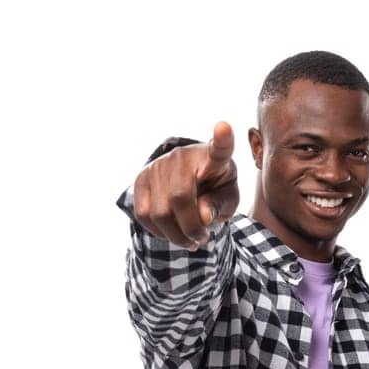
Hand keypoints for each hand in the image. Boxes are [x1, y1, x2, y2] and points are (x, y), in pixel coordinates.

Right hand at [130, 121, 241, 250]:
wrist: (190, 183)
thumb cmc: (215, 190)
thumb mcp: (228, 200)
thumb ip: (218, 206)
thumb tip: (202, 217)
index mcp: (213, 158)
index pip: (218, 149)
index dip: (221, 139)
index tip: (224, 127)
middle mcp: (182, 156)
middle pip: (180, 198)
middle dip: (191, 228)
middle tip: (202, 239)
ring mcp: (159, 165)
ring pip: (159, 212)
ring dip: (176, 236)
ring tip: (190, 240)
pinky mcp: (141, 178)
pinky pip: (143, 214)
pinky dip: (158, 232)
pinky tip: (171, 233)